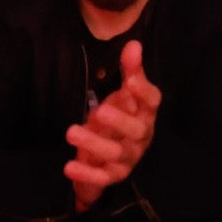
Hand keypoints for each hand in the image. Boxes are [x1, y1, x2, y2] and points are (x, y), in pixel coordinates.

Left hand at [64, 40, 160, 210]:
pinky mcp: (113, 175)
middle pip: (136, 130)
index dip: (143, 91)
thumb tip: (134, 44)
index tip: (130, 81)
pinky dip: (87, 174)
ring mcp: (129, 157)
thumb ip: (129, 70)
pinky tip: (69, 167)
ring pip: (116, 153)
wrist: (109, 154)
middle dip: (119, 122)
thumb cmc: (119, 117)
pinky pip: (102, 177)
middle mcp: (141, 136)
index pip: (152, 102)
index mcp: (146, 113)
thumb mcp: (123, 93)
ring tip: (71, 132)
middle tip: (100, 111)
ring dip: (94, 143)